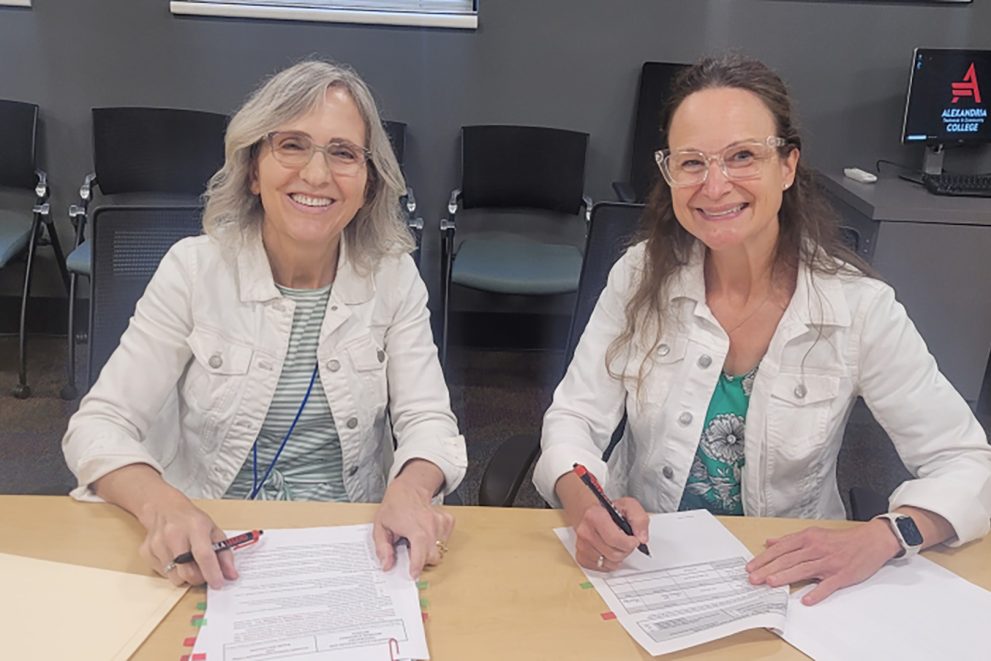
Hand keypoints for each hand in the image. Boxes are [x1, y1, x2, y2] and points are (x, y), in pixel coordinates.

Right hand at [138, 492, 238, 588]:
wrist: (164, 508)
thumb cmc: (192, 521)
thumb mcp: (214, 531)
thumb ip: (224, 553)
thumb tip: (231, 575)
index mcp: (195, 527)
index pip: (204, 555)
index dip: (212, 573)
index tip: (219, 584)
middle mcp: (174, 534)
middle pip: (187, 571)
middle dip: (199, 578)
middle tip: (204, 573)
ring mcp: (157, 544)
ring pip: (175, 577)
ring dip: (186, 576)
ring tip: (188, 562)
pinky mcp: (146, 552)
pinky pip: (163, 574)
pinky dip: (172, 572)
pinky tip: (175, 558)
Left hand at [373, 473, 453, 578]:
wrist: (409, 488)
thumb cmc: (394, 507)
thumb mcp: (380, 527)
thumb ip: (383, 549)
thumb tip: (387, 565)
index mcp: (415, 528)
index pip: (420, 554)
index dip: (417, 567)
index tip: (413, 575)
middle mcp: (432, 525)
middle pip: (433, 556)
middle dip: (422, 560)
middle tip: (411, 552)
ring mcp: (442, 523)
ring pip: (440, 550)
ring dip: (429, 550)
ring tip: (417, 539)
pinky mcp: (448, 521)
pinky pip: (444, 540)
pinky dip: (436, 541)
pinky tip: (426, 532)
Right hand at [574, 497, 649, 571]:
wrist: (592, 514)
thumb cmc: (609, 512)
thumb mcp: (629, 507)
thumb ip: (640, 519)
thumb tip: (642, 538)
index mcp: (595, 516)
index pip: (615, 539)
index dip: (630, 543)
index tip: (634, 540)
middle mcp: (585, 531)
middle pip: (614, 554)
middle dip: (626, 550)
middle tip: (627, 542)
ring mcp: (581, 546)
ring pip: (609, 563)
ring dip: (618, 557)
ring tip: (617, 546)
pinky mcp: (581, 557)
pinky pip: (602, 568)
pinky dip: (609, 562)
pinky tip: (609, 551)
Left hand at [746, 520, 901, 604]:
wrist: (871, 541)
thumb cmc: (841, 540)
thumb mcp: (814, 534)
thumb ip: (791, 539)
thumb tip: (770, 542)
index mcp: (808, 538)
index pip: (781, 548)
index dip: (764, 558)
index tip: (751, 566)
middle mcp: (816, 549)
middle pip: (788, 559)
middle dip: (768, 569)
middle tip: (754, 578)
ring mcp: (829, 562)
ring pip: (803, 570)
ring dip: (786, 577)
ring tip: (771, 583)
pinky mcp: (842, 575)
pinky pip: (828, 585)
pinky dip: (817, 592)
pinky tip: (806, 599)